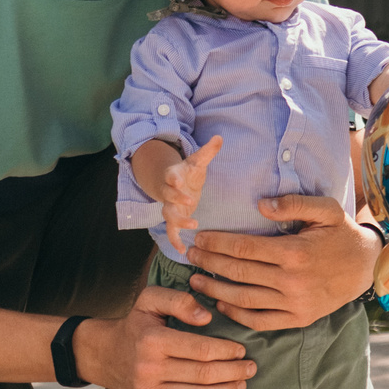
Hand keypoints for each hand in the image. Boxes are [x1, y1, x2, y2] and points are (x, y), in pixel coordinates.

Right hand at [78, 287, 254, 388]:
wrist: (105, 354)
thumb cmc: (137, 325)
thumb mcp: (151, 299)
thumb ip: (179, 300)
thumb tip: (206, 317)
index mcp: (153, 340)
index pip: (201, 349)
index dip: (228, 351)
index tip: (241, 350)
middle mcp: (148, 369)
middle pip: (203, 374)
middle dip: (234, 372)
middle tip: (250, 368)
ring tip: (241, 385)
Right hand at [160, 136, 221, 256]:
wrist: (173, 183)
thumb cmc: (187, 171)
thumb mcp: (197, 161)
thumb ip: (208, 151)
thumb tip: (219, 137)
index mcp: (173, 175)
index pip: (170, 175)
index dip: (172, 177)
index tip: (176, 178)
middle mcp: (168, 192)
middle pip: (168, 196)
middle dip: (177, 198)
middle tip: (189, 201)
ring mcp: (169, 206)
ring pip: (169, 215)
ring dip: (179, 221)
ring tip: (194, 224)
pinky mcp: (173, 218)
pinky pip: (171, 231)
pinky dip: (174, 240)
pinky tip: (182, 251)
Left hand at [185, 193, 377, 331]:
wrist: (367, 268)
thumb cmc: (341, 234)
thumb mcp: (326, 209)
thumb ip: (294, 203)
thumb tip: (261, 205)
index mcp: (295, 252)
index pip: (244, 248)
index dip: (217, 243)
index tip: (199, 238)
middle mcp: (292, 281)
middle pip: (238, 273)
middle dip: (209, 263)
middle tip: (190, 256)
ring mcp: (294, 304)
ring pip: (243, 299)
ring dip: (214, 290)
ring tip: (196, 282)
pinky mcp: (297, 319)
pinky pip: (259, 320)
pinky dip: (236, 314)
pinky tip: (222, 303)